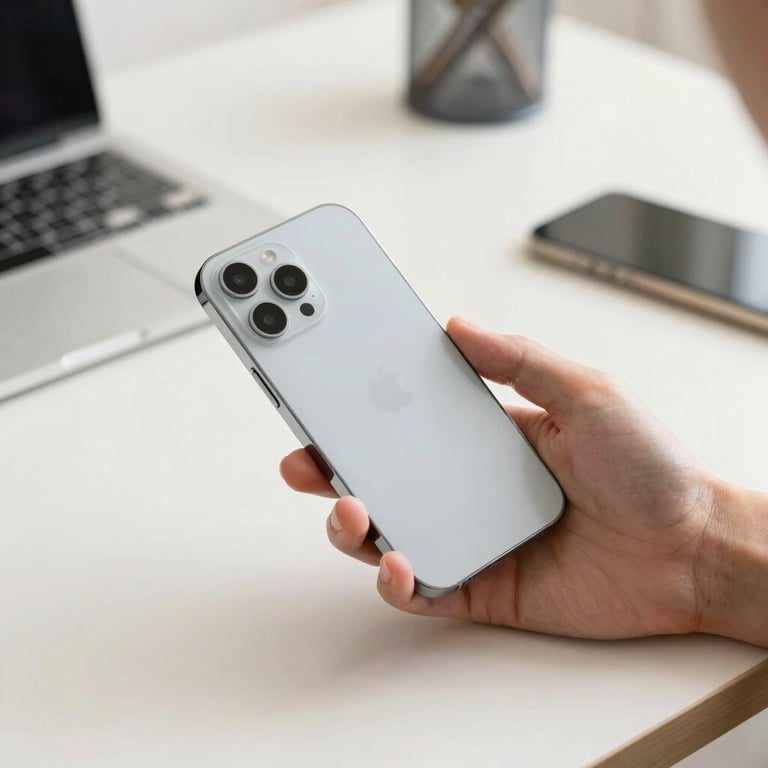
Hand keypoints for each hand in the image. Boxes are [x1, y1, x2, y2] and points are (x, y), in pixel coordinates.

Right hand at [281, 317, 720, 639]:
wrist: (694, 551)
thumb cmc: (651, 468)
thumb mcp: (587, 393)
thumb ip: (520, 360)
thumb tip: (457, 326)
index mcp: (484, 436)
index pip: (406, 417)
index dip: (360, 406)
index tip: (321, 388)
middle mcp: (466, 486)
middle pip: (381, 475)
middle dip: (330, 465)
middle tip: (303, 453)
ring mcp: (469, 536)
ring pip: (386, 532)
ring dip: (351, 522)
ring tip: (349, 506)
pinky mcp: (479, 586)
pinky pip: (420, 587)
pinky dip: (395, 578)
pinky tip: (396, 559)